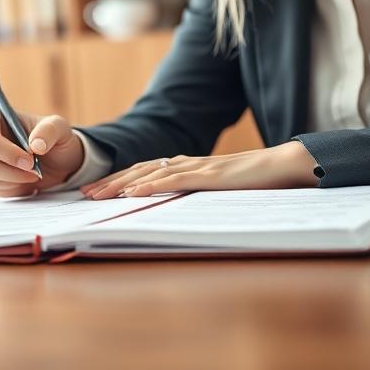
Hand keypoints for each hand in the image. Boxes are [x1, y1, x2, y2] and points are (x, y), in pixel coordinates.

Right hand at [0, 107, 84, 196]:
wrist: (54, 160)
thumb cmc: (52, 138)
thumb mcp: (59, 128)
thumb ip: (49, 131)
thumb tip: (35, 144)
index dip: (9, 153)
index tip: (31, 160)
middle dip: (13, 170)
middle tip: (35, 170)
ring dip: (15, 179)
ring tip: (32, 172)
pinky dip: (12, 187)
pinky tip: (24, 178)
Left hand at [80, 141, 319, 198]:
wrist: (284, 166)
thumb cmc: (254, 181)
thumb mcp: (217, 189)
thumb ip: (197, 192)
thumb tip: (176, 206)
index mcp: (186, 165)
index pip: (144, 171)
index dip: (118, 180)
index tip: (95, 191)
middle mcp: (185, 163)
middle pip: (139, 171)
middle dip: (110, 182)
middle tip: (84, 195)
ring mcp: (196, 167)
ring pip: (150, 174)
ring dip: (121, 184)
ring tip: (98, 196)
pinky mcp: (208, 176)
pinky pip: (173, 180)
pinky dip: (149, 186)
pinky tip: (132, 193)